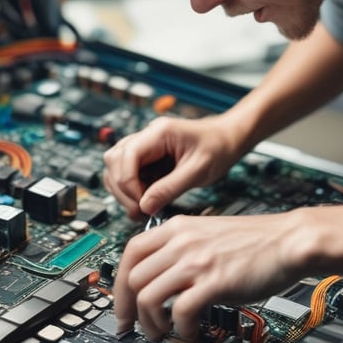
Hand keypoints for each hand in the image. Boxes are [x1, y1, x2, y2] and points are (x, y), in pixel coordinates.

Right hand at [102, 115, 242, 219]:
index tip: (141, 203)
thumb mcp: (198, 170)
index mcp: (160, 132)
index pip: (127, 155)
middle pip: (114, 160)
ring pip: (116, 166)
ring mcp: (146, 145)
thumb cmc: (218, 147)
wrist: (228, 138)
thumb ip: (170, 188)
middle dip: (122, 188)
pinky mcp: (148, 156)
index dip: (128, 182)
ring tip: (142, 207)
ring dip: (123, 189)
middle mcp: (147, 135)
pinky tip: (145, 199)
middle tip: (139, 210)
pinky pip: (128, 171)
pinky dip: (131, 188)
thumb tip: (145, 206)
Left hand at [114, 213, 304, 340]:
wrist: (289, 240)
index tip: (122, 305)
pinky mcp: (215, 281)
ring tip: (164, 333)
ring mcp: (197, 261)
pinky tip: (192, 332)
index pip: (130, 252)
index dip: (119, 283)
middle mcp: (182, 241)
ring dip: (151, 323)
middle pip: (132, 278)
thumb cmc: (255, 240)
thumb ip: (182, 247)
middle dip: (129, 310)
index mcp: (178, 227)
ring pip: (148, 296)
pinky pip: (180, 311)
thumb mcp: (208, 232)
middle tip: (136, 327)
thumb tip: (159, 277)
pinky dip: (181, 329)